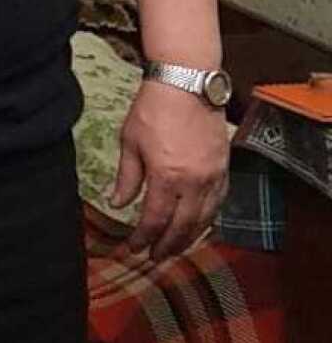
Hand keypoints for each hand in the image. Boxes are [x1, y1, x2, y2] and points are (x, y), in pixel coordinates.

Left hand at [107, 78, 230, 260]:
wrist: (186, 84)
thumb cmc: (152, 109)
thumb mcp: (130, 142)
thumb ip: (127, 178)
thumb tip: (118, 203)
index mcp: (167, 176)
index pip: (155, 219)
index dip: (143, 238)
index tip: (132, 248)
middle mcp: (195, 182)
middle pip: (182, 226)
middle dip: (167, 245)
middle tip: (153, 257)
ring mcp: (214, 176)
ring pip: (204, 219)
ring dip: (188, 237)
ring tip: (173, 248)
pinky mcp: (224, 168)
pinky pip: (218, 203)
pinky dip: (207, 219)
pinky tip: (196, 225)